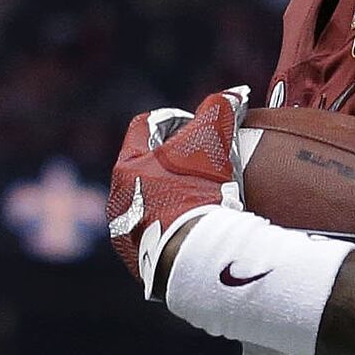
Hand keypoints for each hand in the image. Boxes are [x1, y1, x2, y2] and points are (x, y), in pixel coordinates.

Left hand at [107, 90, 246, 290]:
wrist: (195, 255)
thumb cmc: (199, 192)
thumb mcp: (212, 141)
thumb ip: (221, 109)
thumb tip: (237, 92)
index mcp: (127, 167)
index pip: (145, 128)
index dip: (172, 120)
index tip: (195, 125)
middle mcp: (117, 200)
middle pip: (144, 168)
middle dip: (170, 162)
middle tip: (202, 164)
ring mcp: (125, 234)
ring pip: (148, 205)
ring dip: (169, 198)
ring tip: (200, 201)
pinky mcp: (138, 262)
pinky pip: (156, 238)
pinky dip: (172, 229)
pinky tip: (195, 231)